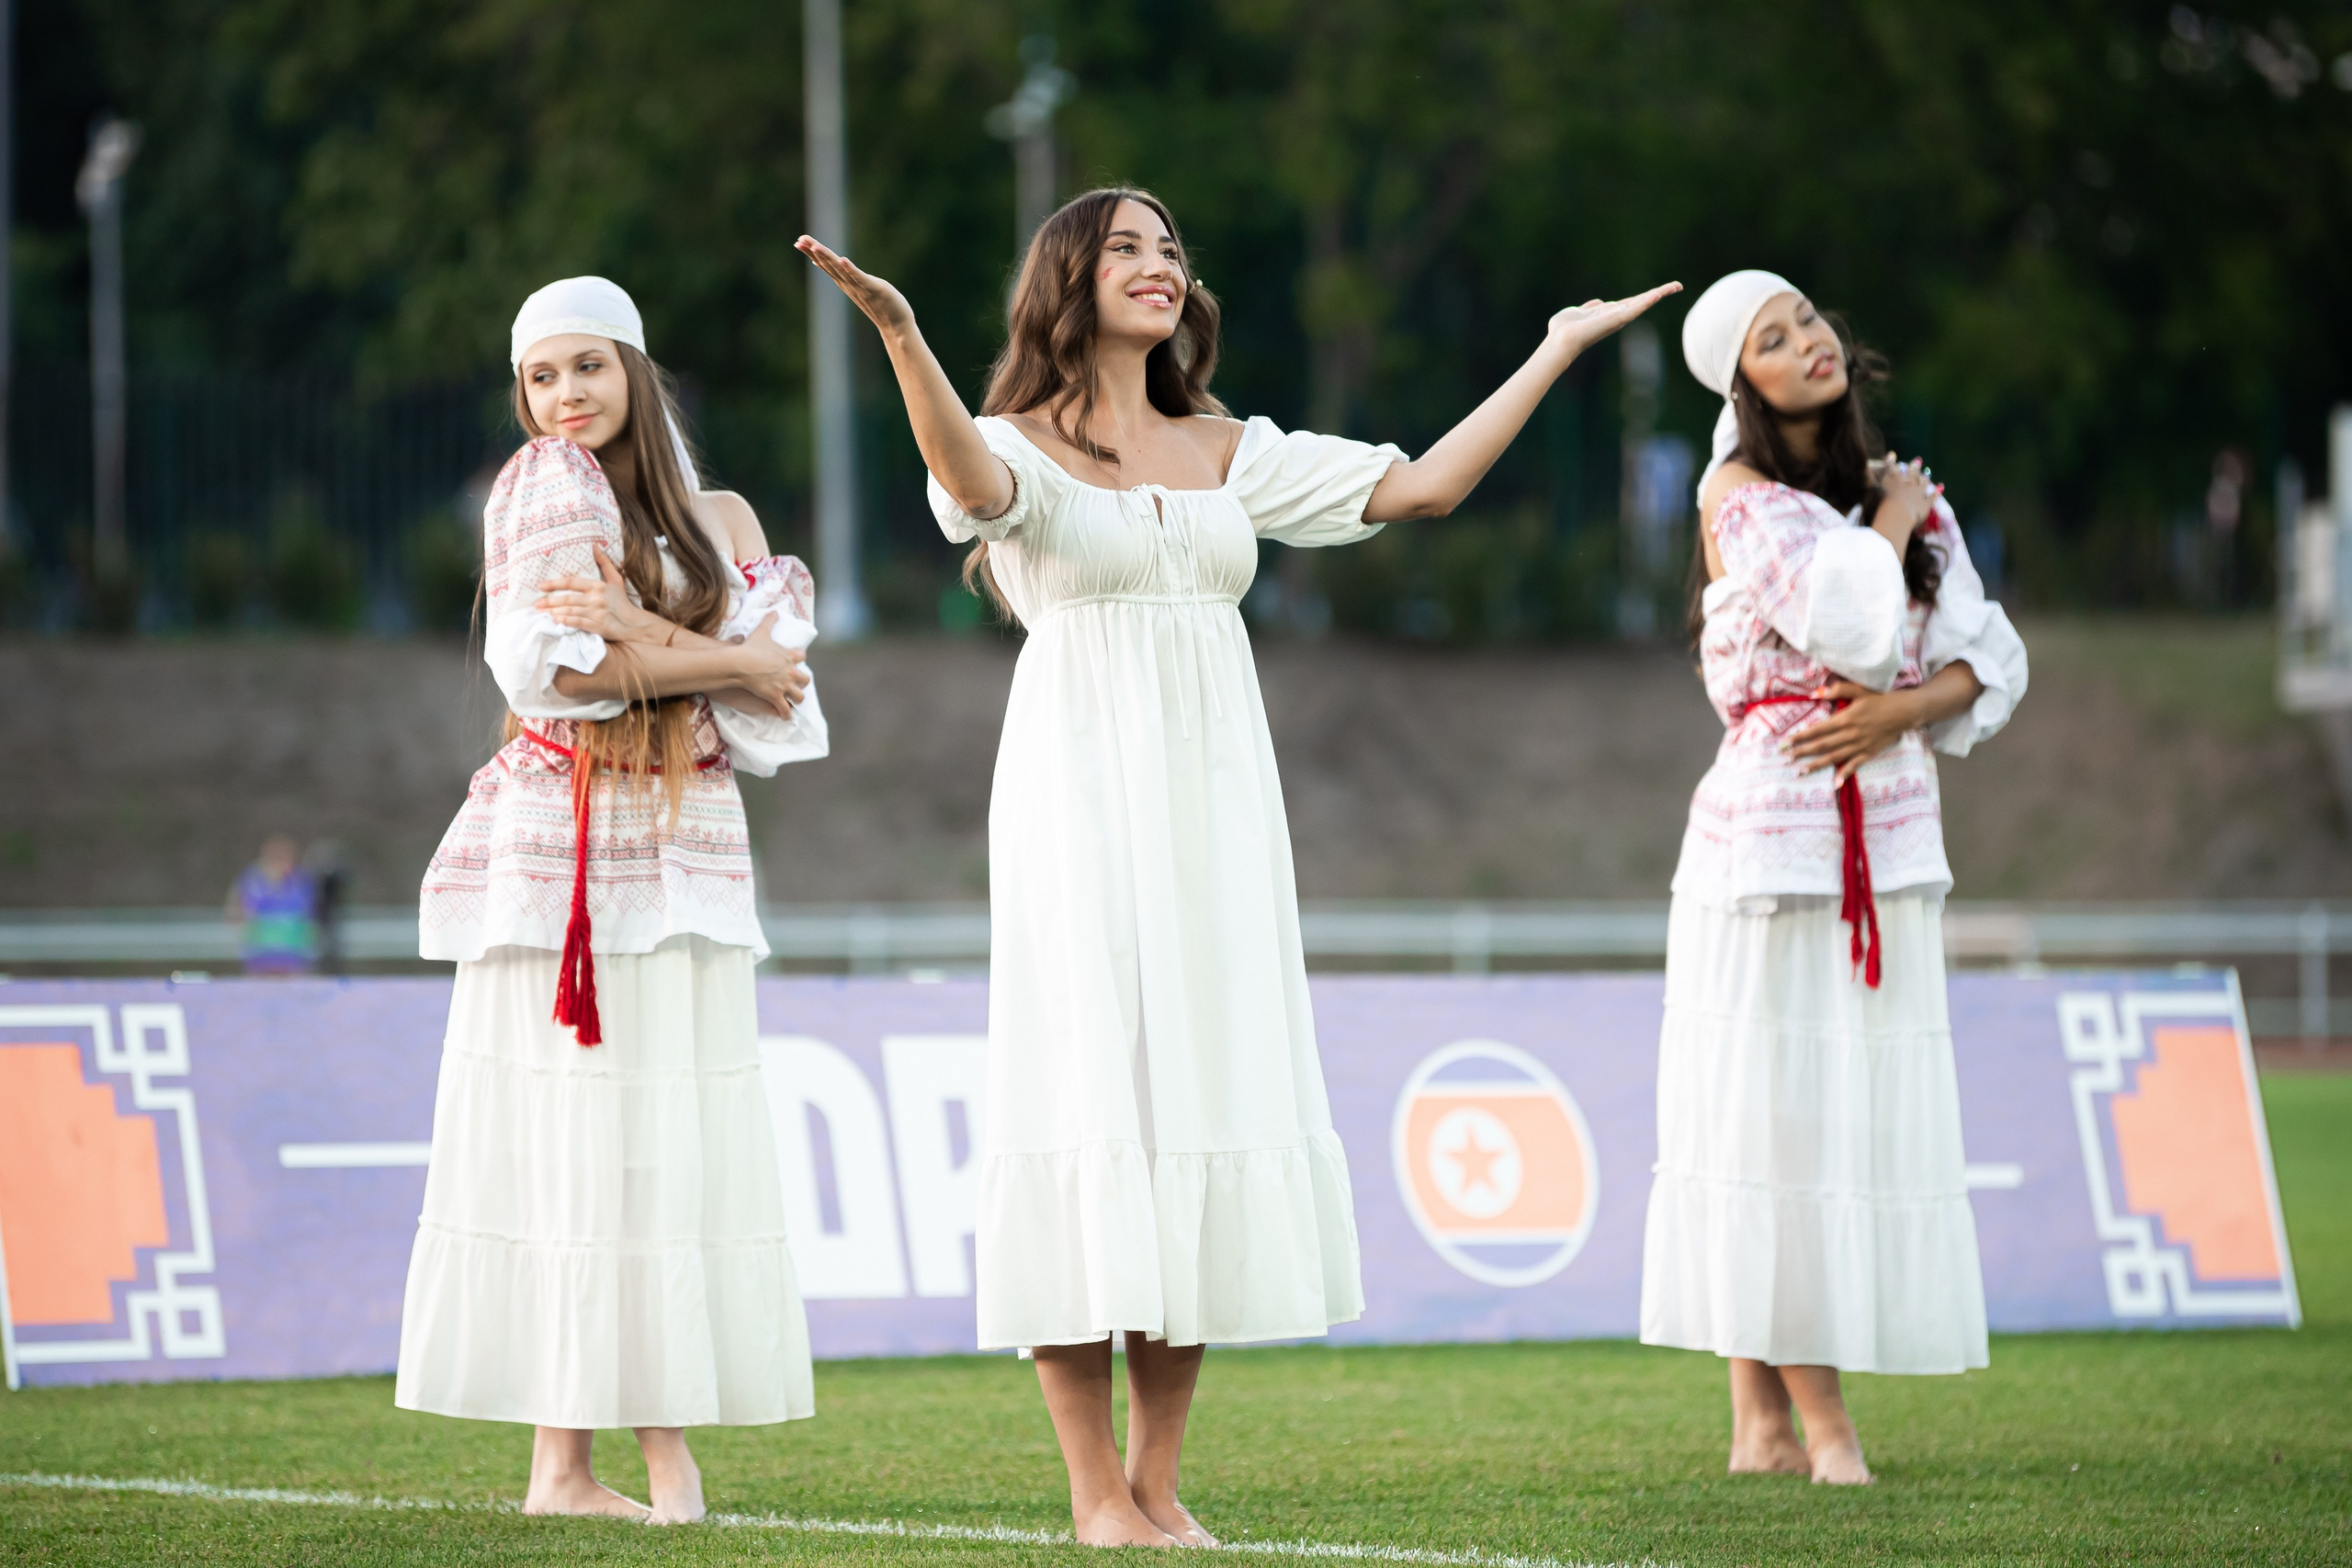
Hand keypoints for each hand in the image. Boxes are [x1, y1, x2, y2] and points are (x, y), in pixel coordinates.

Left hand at [538, 546, 665, 641]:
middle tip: (536, 604)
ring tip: (542, 612)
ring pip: (570, 611)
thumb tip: (594, 546)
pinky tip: (556, 620)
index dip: (554, 583)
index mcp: (597, 586)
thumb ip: (604, 563)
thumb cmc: (622, 602)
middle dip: (549, 601)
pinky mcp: (597, 626)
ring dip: (554, 612)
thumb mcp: (615, 580)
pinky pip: (577, 623)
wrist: (634, 623)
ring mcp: (596, 613)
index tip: (540, 585)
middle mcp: (595, 599)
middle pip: (567, 598)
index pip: (571, 582)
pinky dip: (565, 621)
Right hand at [730, 611, 811, 717]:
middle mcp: (791, 672)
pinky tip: (785, 717)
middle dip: (802, 682)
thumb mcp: (762, 631)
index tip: (797, 660)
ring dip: (797, 698)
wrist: (742, 663)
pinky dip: (786, 714)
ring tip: (793, 701)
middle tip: (797, 684)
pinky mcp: (776, 697)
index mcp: (790, 656)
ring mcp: (785, 686)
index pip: (802, 656)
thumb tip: (774, 611)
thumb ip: (769, 621)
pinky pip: (785, 709)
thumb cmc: (752, 647)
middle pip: (805, 679)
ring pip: (799, 696)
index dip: (799, 658)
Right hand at [796, 236, 915, 336]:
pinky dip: (851, 270)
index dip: (812, 254)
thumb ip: (850, 278)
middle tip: (799, 240)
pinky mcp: (874, 290)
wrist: (897, 328)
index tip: (799, 242)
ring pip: (840, 271)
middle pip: (829, 266)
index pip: (826, 266)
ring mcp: (861, 289)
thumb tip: (840, 267)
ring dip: (828, 258)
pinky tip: (843, 260)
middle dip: (814, 252)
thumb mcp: (862, 289)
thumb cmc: (882, 307)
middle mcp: (850, 286)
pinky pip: (860, 279)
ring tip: (815, 246)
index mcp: (846, 284)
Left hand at [1543, 281, 1682, 360]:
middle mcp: (1617, 316)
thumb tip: (1598, 303)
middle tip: (1678, 286)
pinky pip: (1635, 309)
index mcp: (1609, 313)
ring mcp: (1618, 319)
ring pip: (1643, 304)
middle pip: (1642, 302)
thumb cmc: (1565, 329)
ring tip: (1675, 286)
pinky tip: (1658, 294)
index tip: (1660, 291)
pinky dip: (1646, 302)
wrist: (1560, 339)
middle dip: (1660, 293)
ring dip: (1659, 294)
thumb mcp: (1578, 312)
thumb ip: (1589, 307)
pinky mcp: (1616, 320)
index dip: (1646, 296)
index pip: (1632, 302)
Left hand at [1782, 680, 1919, 784]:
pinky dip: (1844, 774)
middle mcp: (1850, 734)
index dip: (1800, 736)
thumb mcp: (1860, 690)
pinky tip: (1834, 784)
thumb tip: (1814, 694)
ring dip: (1815, 765)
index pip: (1817, 729)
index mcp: (1845, 718)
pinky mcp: (1869, 753)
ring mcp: (1860, 745)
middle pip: (1821, 745)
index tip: (1785, 742)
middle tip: (1784, 759)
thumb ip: (1837, 690)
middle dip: (1801, 752)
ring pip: (1834, 757)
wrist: (1906, 711)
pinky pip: (1854, 765)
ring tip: (1799, 772)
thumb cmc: (1881, 698)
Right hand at [1868, 453, 1940, 527]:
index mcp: (1893, 480)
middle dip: (1914, 466)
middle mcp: (1907, 483)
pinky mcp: (1926, 505)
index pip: (1891, 468)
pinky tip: (1941, 487)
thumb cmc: (1880, 507)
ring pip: (1923, 482)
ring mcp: (1918, 493)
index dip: (1891, 461)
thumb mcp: (1870, 495)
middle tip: (1917, 460)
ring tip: (1927, 473)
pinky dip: (1937, 492)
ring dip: (1925, 477)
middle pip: (1912, 472)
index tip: (1892, 455)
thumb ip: (1868, 487)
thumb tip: (1861, 482)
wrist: (1897, 517)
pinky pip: (1933, 497)